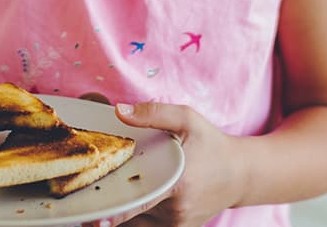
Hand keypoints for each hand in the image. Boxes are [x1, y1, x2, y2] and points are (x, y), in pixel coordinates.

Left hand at [90, 102, 244, 226]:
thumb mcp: (188, 120)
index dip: (113, 213)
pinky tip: (123, 206)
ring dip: (120, 215)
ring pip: (136, 225)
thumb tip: (120, 111)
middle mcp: (176, 209)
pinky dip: (133, 219)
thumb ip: (154, 113)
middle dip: (108, 212)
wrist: (241, 174)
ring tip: (101, 202)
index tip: (92, 218)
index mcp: (177, 183)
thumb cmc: (212, 145)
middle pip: (131, 216)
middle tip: (85, 203)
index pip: (138, 203)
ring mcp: (178, 223)